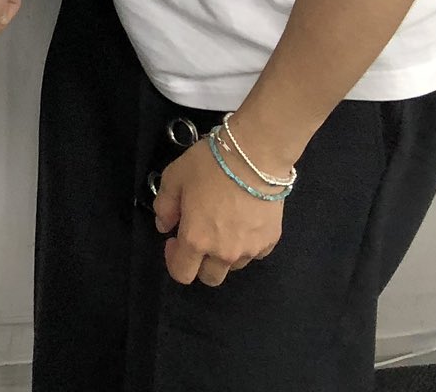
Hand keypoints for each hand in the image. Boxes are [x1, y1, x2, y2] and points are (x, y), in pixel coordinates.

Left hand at [153, 137, 284, 285]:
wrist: (255, 156)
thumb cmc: (209, 165)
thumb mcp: (173, 178)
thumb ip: (164, 207)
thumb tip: (165, 226)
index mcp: (196, 240)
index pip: (181, 273)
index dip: (173, 259)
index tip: (173, 239)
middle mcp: (224, 253)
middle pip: (210, 278)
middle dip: (199, 263)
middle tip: (198, 235)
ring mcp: (251, 249)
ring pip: (233, 266)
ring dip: (223, 254)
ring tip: (222, 225)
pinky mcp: (271, 241)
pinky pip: (254, 253)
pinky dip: (246, 244)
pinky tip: (243, 221)